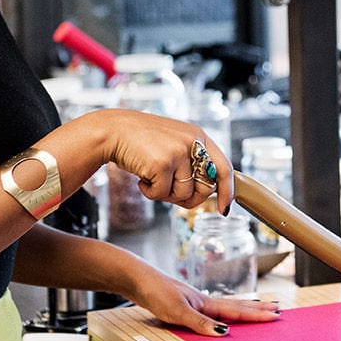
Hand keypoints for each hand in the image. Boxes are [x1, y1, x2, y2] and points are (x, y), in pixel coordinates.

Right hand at [85, 109, 233, 212]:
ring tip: (152, 178)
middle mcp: (193, 143)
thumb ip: (191, 163)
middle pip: (206, 187)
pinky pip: (162, 194)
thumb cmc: (142, 142)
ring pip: (183, 194)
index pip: (223, 167)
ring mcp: (178, 152)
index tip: (224, 209)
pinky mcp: (162, 164)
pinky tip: (142, 178)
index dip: (227, 191)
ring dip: (166, 194)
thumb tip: (206, 194)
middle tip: (171, 194)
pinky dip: (150, 192)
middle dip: (190, 199)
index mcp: (199, 136)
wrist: (113, 131)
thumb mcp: (174, 145)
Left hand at [133, 271, 280, 336]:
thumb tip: (223, 332)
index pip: (237, 310)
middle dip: (258, 309)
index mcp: (206, 303)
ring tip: (259, 309)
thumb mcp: (178, 311)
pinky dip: (225, 312)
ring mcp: (196, 301)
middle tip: (277, 308)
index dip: (257, 315)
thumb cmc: (156, 291)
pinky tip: (222, 314)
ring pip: (226, 306)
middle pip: (237, 306)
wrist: (138, 279)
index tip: (276, 315)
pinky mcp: (186, 303)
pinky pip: (213, 309)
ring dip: (244, 309)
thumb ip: (200, 322)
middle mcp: (204, 301)